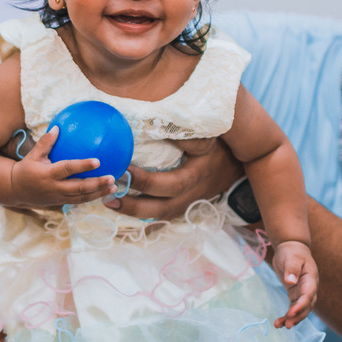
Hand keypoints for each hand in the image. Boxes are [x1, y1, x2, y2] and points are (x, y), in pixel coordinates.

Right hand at [9, 127, 116, 207]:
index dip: (83, 166)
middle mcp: (55, 188)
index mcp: (48, 174)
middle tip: (112, 177)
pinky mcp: (60, 203)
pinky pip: (79, 201)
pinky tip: (105, 192)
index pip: (68, 169)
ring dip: (99, 193)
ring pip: (82, 198)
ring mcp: (58, 198)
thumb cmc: (26, 169)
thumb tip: (57, 127)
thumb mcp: (33, 155)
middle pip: (80, 188)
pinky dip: (92, 197)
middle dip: (97, 184)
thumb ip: (46, 142)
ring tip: (114, 187)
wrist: (15, 190)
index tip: (98, 161)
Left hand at [104, 138, 242, 219]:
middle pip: (158, 209)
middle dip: (132, 205)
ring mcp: (184, 205)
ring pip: (157, 216)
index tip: (121, 168)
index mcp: (192, 178)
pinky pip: (159, 216)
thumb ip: (184, 134)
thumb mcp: (205, 138)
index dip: (142, 180)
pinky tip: (121, 208)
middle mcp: (188, 196)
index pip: (165, 184)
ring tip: (108, 202)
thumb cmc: (217, 149)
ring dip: (132, 212)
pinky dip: (140, 214)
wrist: (234, 168)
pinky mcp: (180, 207)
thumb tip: (154, 125)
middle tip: (107, 196)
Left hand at [271, 240, 316, 328]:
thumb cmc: (293, 252)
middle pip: (307, 306)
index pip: (308, 294)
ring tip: (279, 326)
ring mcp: (303, 292)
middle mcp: (309, 288)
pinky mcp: (295, 295)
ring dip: (292, 319)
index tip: (291, 312)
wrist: (292, 249)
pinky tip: (278, 322)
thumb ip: (292, 269)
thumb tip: (291, 281)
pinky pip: (293, 308)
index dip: (301, 305)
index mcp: (311, 279)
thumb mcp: (292, 258)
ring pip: (300, 310)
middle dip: (298, 316)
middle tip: (288, 325)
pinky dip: (287, 315)